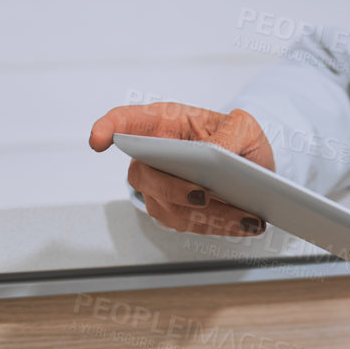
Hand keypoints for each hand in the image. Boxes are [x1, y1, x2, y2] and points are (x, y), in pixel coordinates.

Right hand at [88, 101, 274, 236]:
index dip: (107, 128)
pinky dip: (220, 227)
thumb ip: (230, 134)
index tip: (98, 140)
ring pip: (170, 207)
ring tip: (246, 217)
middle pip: (144, 175)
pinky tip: (246, 225)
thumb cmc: (237, 135)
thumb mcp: (243, 125)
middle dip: (172, 189)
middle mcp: (153, 157)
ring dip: (210, 216)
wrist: (251, 159)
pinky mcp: (173, 212)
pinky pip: (190, 224)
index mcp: (165, 123)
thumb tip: (215, 154)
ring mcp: (158, 188)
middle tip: (202, 195)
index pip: (125, 121)